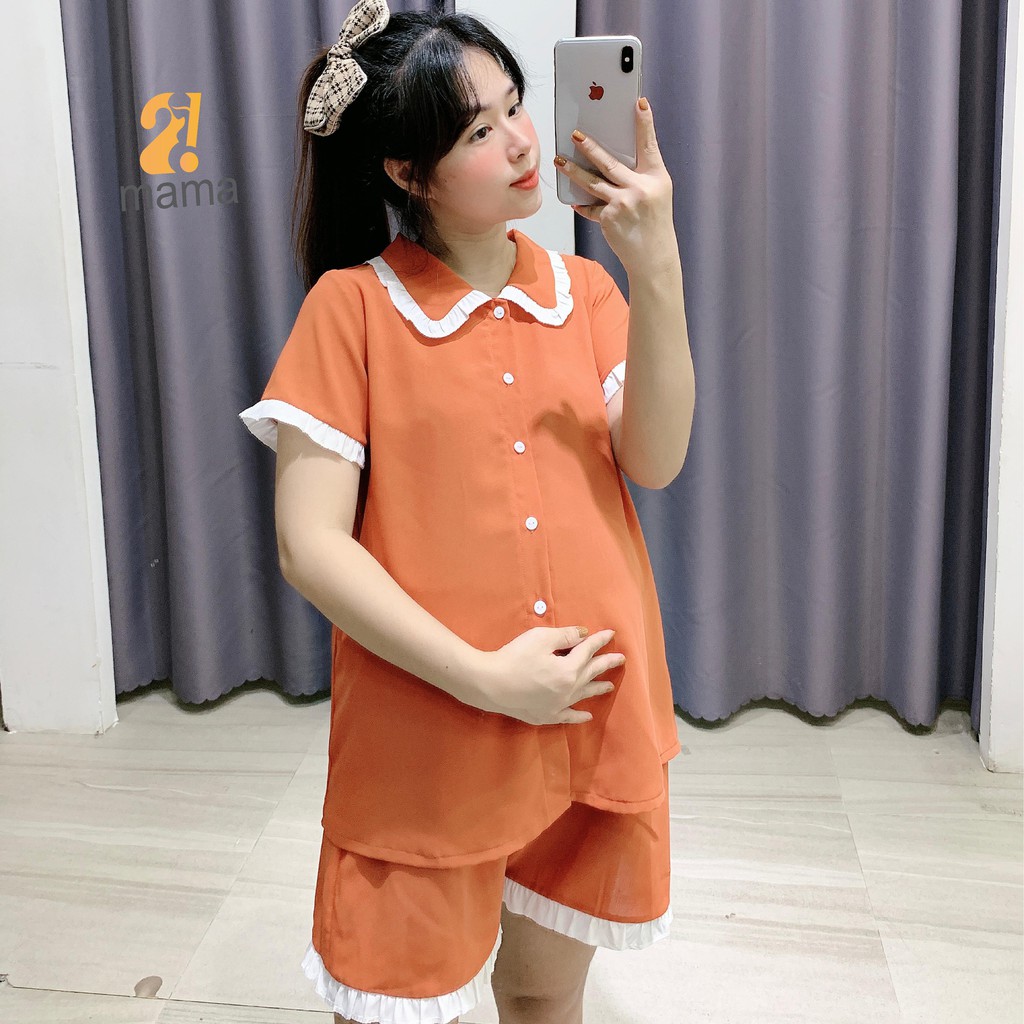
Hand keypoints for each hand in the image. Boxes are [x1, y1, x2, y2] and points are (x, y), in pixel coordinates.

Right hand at [471, 626, 623, 725]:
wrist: (490, 684)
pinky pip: (569, 716)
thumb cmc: (514, 657)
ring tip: (610, 685)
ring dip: (598, 688)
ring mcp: (559, 705)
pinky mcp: (546, 715)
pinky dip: (580, 716)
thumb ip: (566, 636)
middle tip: (621, 659)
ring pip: (585, 695)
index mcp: (570, 669)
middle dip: (607, 663)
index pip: (589, 650)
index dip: (600, 640)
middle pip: (592, 673)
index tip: (611, 634)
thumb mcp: (540, 639)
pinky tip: (587, 715)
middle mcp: (569, 689)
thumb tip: (584, 634)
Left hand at [553, 98, 676, 274]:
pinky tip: (574, 200)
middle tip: (575, 134)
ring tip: (559, 160)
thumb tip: (611, 158)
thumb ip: (639, 175)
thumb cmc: (655, 221)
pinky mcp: (609, 218)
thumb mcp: (657, 193)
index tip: (639, 103)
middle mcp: (640, 189)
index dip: (645, 123)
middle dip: (590, 147)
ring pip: (592, 183)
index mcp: (656, 178)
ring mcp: (623, 204)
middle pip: (609, 163)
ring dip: (573, 171)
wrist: (653, 256)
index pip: (649, 145)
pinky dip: (583, 204)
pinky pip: (591, 207)